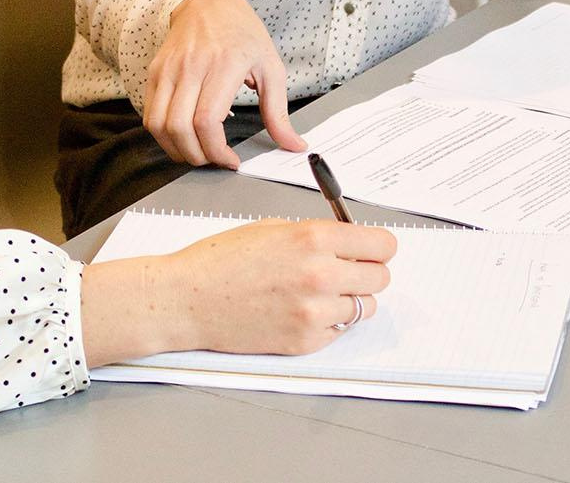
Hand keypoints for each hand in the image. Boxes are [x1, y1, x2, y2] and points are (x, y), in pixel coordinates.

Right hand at [79, 219, 395, 365]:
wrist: (186, 299)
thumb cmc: (221, 260)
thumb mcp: (273, 228)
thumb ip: (317, 235)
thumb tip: (352, 243)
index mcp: (314, 238)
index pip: (383, 245)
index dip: (377, 247)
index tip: (370, 250)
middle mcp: (321, 275)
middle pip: (380, 278)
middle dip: (365, 272)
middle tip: (344, 271)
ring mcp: (315, 312)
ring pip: (364, 308)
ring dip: (348, 300)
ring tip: (317, 294)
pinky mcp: (305, 341)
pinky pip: (339, 331)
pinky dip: (327, 323)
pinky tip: (298, 311)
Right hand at [144, 0, 306, 167]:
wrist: (209, 3)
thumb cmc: (243, 34)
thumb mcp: (271, 68)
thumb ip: (279, 112)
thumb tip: (293, 144)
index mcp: (224, 65)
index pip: (207, 120)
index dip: (216, 151)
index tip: (230, 160)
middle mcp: (191, 66)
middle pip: (179, 128)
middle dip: (196, 156)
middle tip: (213, 160)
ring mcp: (168, 69)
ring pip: (158, 125)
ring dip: (176, 149)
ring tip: (197, 152)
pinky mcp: (155, 72)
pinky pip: (150, 114)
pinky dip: (163, 134)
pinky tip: (182, 136)